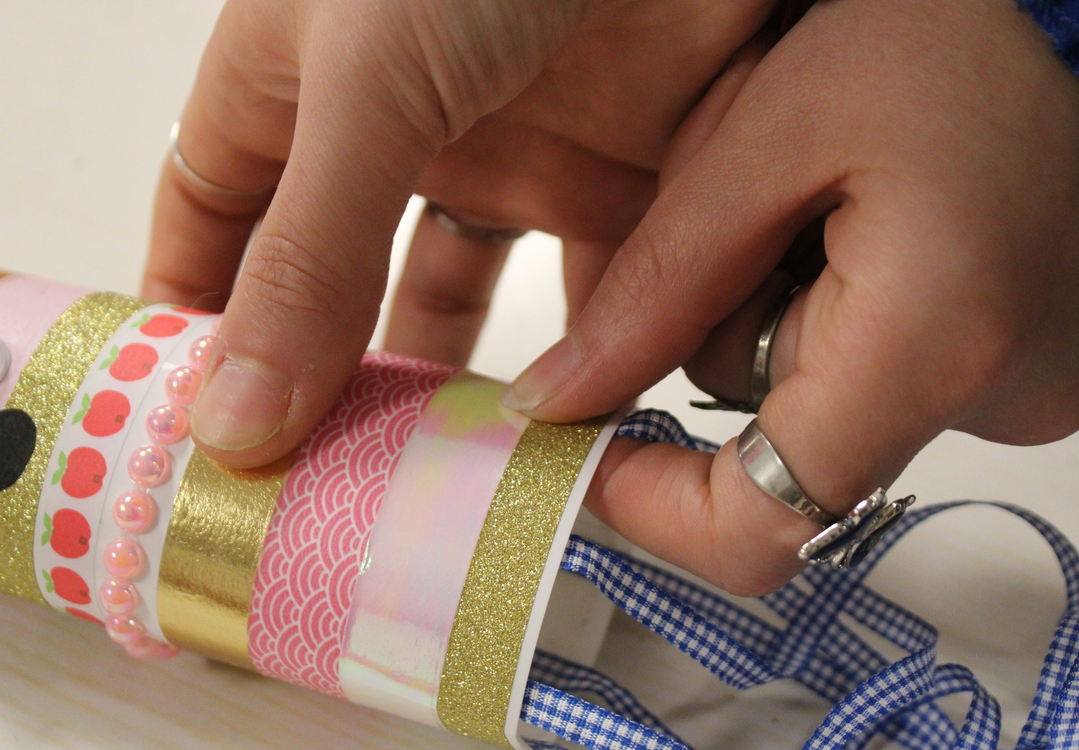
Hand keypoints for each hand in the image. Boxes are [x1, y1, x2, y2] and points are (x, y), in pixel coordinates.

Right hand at [142, 0, 774, 466]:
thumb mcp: (369, 82)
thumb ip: (312, 251)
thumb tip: (235, 418)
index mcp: (300, 88)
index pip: (218, 220)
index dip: (198, 319)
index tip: (197, 431)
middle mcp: (396, 133)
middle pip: (338, 286)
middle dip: (327, 384)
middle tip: (318, 494)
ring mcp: (505, 159)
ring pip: (461, 303)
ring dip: (451, 393)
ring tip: (435, 491)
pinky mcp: (610, 182)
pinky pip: (584, 297)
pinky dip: (581, 366)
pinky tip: (563, 441)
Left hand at [511, 0, 1078, 594]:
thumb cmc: (967, 24)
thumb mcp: (767, 137)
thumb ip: (658, 285)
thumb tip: (564, 395)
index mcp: (935, 344)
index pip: (762, 521)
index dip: (654, 507)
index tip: (590, 440)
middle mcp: (1004, 399)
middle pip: (781, 436)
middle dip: (733, 327)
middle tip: (765, 206)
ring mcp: (1034, 391)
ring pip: (830, 398)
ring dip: (793, 306)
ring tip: (837, 192)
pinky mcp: (1046, 369)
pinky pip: (893, 375)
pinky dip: (855, 309)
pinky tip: (882, 216)